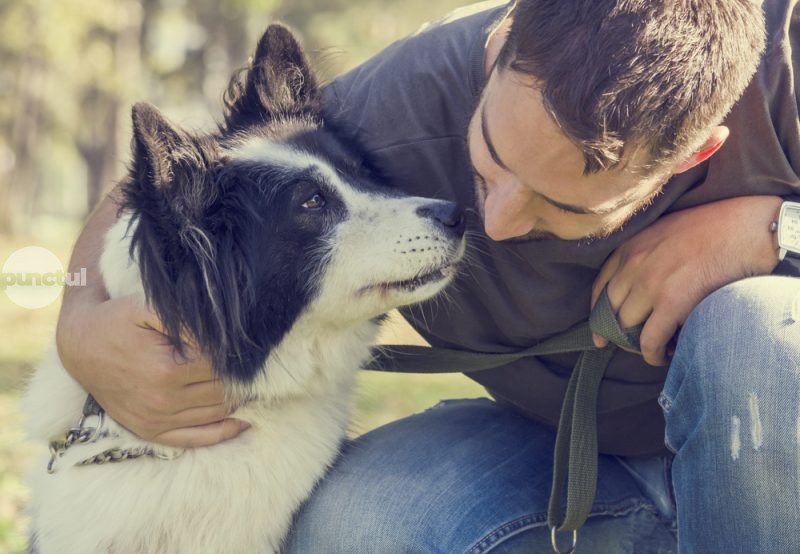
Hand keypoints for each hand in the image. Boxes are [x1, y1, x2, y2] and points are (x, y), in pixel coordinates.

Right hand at [56, 294, 247, 446]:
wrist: (80, 346)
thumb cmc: (118, 321)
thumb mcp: (149, 307)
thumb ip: (188, 319)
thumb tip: (225, 333)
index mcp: (167, 370)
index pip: (223, 366)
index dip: (240, 355)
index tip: (252, 345)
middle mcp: (163, 401)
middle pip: (224, 391)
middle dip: (244, 377)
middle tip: (259, 364)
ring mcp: (157, 420)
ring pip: (217, 414)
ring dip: (240, 400)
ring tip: (254, 383)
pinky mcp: (151, 431)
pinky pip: (196, 439)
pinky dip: (224, 431)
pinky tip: (244, 419)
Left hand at [591, 196, 781, 365]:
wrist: (747, 227)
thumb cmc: (715, 228)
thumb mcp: (666, 232)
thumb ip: (646, 255)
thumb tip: (640, 288)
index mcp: (630, 246)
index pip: (600, 287)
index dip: (597, 314)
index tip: (599, 332)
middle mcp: (634, 264)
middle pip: (610, 310)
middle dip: (617, 333)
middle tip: (631, 346)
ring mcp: (651, 283)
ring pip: (626, 327)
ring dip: (636, 344)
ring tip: (652, 350)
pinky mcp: (672, 302)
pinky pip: (649, 340)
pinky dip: (652, 354)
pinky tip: (663, 357)